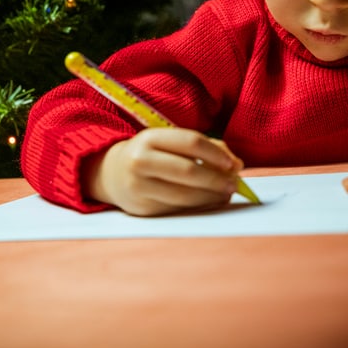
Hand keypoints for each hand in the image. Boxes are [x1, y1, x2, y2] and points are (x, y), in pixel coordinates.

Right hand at [82, 128, 243, 215]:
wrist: (111, 173)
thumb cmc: (151, 155)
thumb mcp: (169, 142)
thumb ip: (204, 147)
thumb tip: (236, 165)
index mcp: (149, 138)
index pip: (191, 142)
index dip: (217, 154)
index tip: (233, 164)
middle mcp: (140, 161)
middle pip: (189, 171)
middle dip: (217, 179)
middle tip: (234, 184)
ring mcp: (139, 187)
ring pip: (185, 195)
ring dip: (212, 197)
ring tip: (225, 194)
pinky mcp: (143, 208)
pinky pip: (178, 209)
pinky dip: (199, 206)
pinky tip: (208, 201)